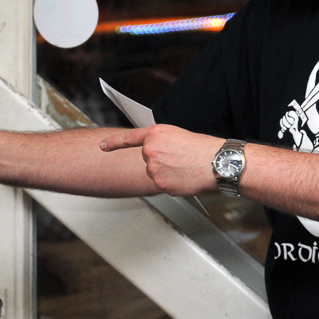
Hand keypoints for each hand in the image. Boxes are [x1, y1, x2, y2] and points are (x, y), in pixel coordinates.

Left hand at [99, 124, 219, 197]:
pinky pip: (162, 184)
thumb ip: (159, 143)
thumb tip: (152, 155)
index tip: (102, 146)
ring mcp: (154, 168)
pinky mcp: (160, 183)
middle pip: (147, 159)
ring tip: (184, 167)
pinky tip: (184, 176)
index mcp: (155, 134)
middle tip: (179, 158)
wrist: (216, 162)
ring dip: (166, 172)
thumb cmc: (201, 148)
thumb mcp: (177, 135)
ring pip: (154, 173)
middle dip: (160, 160)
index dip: (113, 143)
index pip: (129, 138)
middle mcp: (150, 150)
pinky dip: (172, 183)